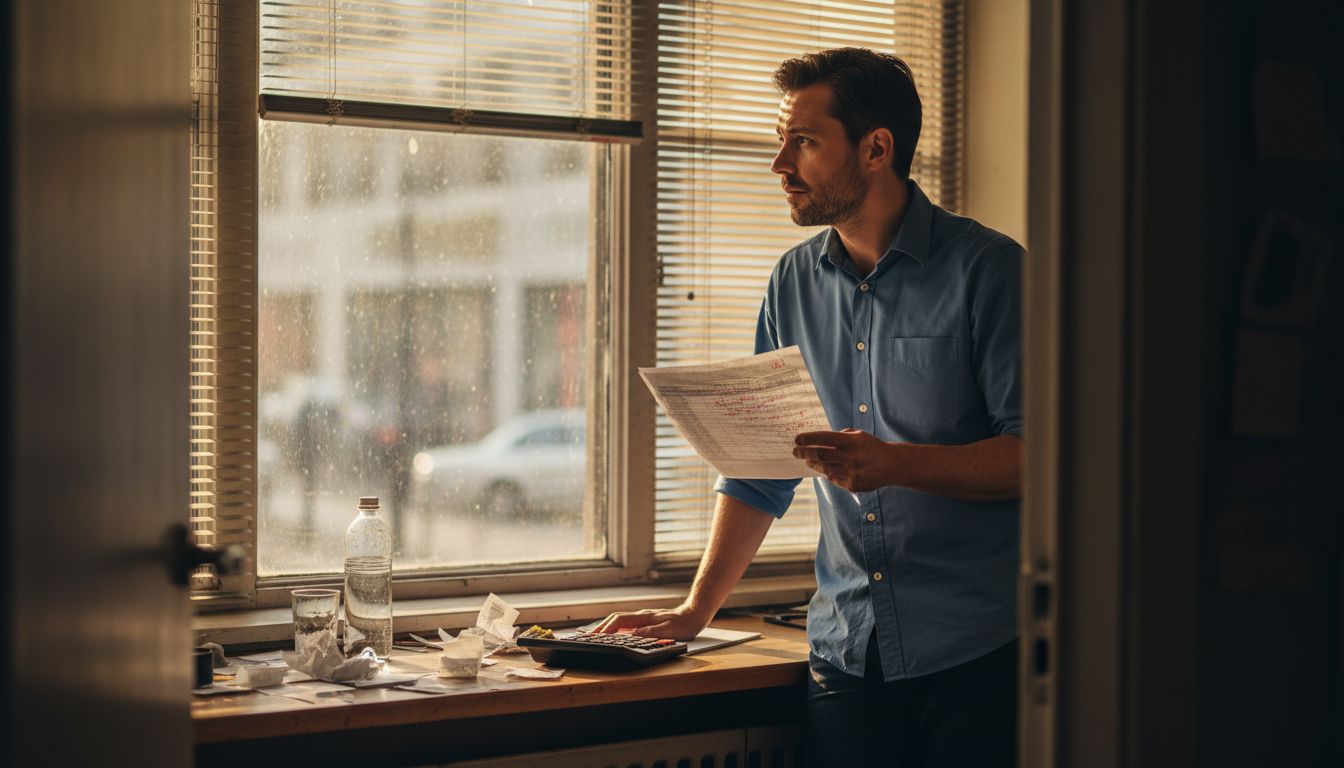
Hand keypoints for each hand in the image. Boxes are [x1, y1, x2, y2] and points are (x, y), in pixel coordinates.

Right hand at [592, 605, 706, 640]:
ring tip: (595, 636)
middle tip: (588, 636)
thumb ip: (652, 632)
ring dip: (606, 627)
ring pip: (619, 621)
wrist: (694, 614)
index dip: (607, 629)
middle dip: (600, 627)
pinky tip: (613, 635)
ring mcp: (643, 618)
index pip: (619, 621)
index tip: (598, 637)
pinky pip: (626, 624)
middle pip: (615, 619)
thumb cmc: (684, 623)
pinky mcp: (646, 622)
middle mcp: (641, 616)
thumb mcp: (670, 630)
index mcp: (644, 618)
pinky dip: (615, 629)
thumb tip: (634, 635)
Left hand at [793, 428, 896, 491]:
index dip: (809, 439)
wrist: (893, 465)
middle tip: (795, 451)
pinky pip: (834, 479)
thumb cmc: (871, 447)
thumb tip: (818, 442)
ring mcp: (853, 473)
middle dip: (805, 453)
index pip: (825, 438)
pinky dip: (828, 473)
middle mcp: (853, 457)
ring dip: (814, 464)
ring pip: (825, 470)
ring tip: (808, 460)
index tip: (797, 439)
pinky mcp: (854, 486)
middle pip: (822, 455)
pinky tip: (825, 469)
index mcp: (853, 441)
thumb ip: (839, 437)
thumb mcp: (858, 435)